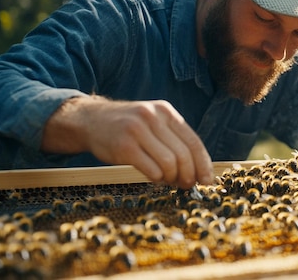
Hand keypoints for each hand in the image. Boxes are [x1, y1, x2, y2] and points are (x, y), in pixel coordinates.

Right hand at [42, 96, 213, 188]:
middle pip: (183, 154)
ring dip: (172, 178)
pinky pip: (151, 169)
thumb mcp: (153, 122)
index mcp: (165, 111)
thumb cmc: (127, 126)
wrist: (90, 120)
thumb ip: (173, 139)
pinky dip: (157, 178)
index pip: (193, 141)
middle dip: (189, 175)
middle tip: (186, 185)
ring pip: (169, 163)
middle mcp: (153, 117)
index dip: (203, 164)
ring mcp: (137, 130)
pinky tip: (154, 178)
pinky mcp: (124, 146)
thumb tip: (197, 170)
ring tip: (168, 181)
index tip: (207, 180)